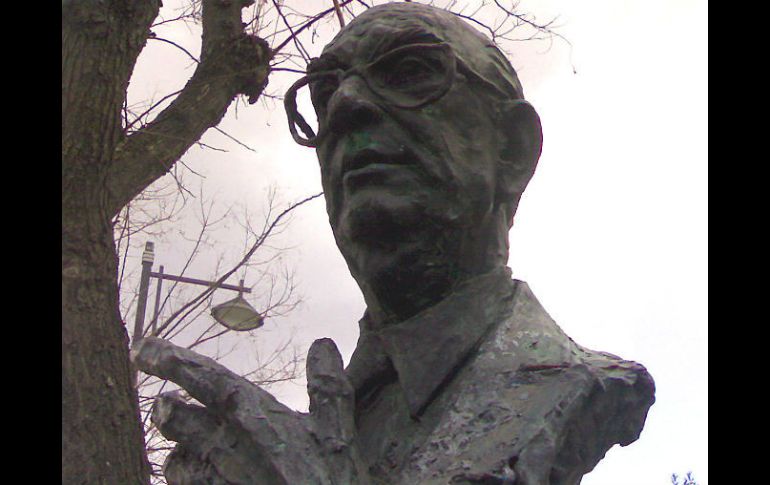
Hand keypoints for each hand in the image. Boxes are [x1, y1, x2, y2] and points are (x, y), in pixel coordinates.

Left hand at [131, 337, 368, 484]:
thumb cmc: (325, 480)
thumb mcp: (336, 429)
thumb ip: (325, 384)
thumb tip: (323, 342)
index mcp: (246, 412)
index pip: (199, 375)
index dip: (168, 358)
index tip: (142, 347)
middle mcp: (218, 442)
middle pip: (170, 415)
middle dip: (166, 407)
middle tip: (167, 403)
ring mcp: (208, 478)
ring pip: (173, 458)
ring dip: (181, 450)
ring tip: (193, 449)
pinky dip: (191, 478)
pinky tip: (210, 479)